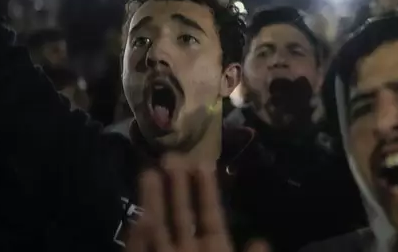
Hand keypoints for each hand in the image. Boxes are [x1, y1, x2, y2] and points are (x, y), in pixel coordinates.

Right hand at [126, 155, 269, 251]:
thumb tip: (259, 241)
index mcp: (215, 250)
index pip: (211, 216)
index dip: (207, 190)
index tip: (202, 163)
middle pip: (181, 216)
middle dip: (176, 186)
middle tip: (171, 154)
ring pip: (158, 230)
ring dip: (152, 202)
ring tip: (148, 171)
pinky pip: (139, 251)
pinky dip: (138, 238)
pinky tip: (138, 216)